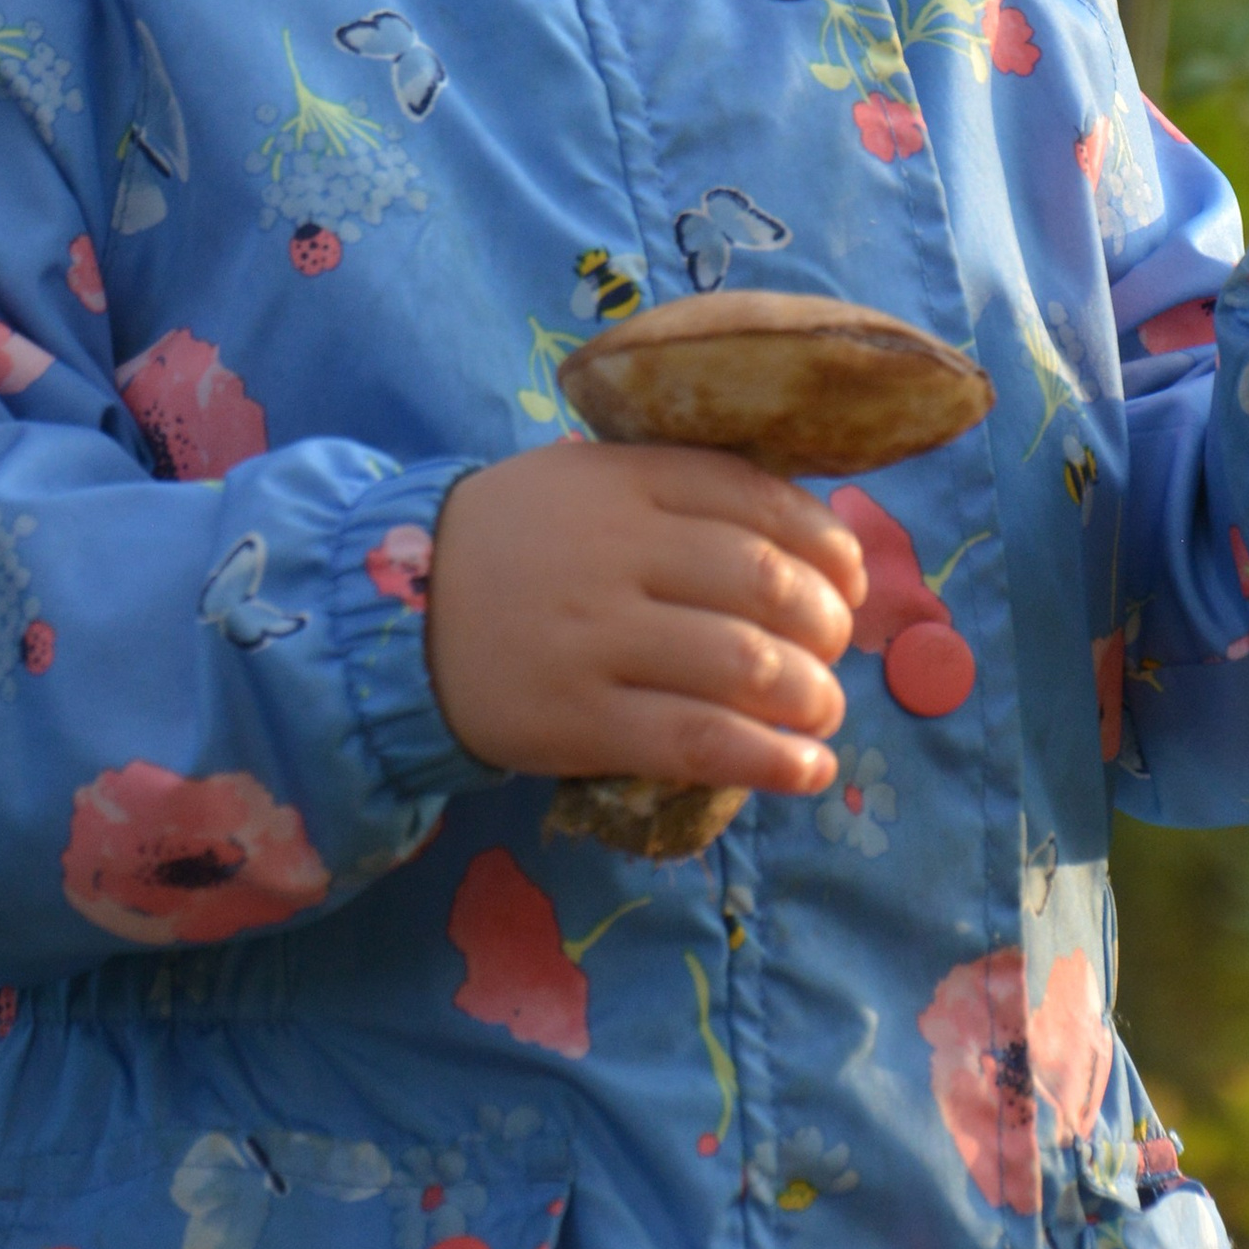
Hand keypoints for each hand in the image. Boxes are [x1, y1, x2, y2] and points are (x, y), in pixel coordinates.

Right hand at [425, 441, 865, 795]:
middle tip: (832, 649)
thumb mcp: (585, 480)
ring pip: (742, 665)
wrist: (399, 610)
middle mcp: (615, 551)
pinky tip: (805, 769)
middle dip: (825, 624)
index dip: (825, 543)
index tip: (849, 578)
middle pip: (763, 583)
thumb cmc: (516, 542)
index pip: (755, 497)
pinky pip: (697, 741)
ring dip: (811, 695)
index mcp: (623, 480)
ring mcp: (596, 637)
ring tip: (822, 712)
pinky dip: (769, 759)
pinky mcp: (579, 719)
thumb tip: (808, 527)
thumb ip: (677, 489)